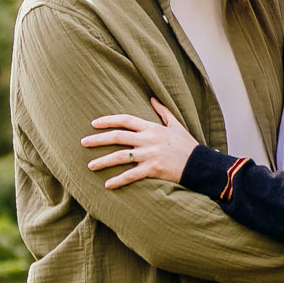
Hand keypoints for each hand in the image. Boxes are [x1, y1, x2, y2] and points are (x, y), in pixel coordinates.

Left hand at [82, 101, 197, 188]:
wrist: (200, 164)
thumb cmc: (187, 145)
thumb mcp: (176, 124)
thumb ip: (163, 111)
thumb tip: (152, 98)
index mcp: (152, 127)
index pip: (125, 120)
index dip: (108, 120)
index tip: (94, 124)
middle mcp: (148, 139)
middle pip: (117, 137)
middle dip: (98, 139)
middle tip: (83, 143)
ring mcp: (149, 155)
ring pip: (120, 157)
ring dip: (103, 161)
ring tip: (90, 166)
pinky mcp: (153, 170)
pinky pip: (131, 175)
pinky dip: (118, 180)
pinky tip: (107, 184)